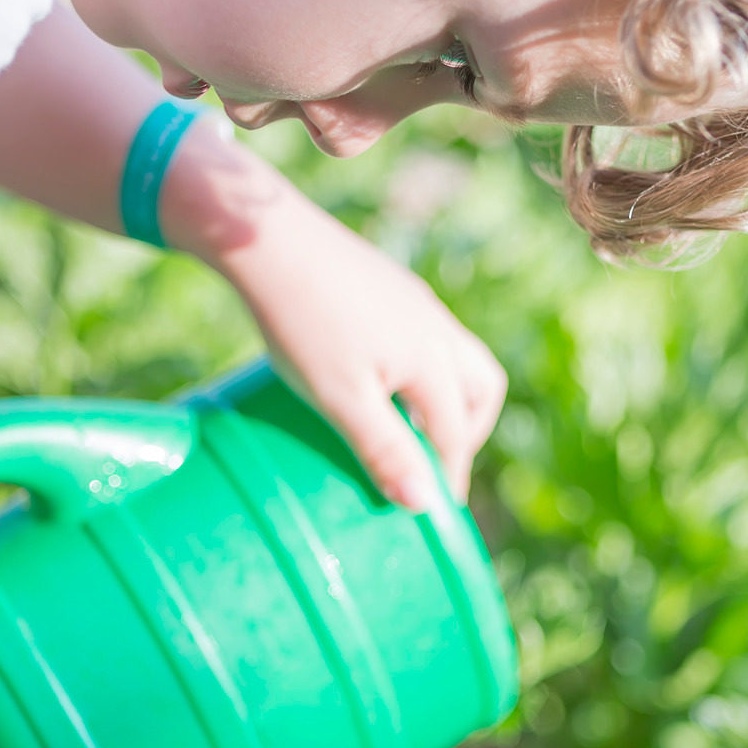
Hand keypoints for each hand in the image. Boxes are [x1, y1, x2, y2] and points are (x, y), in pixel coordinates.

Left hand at [220, 193, 505, 508]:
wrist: (268, 237)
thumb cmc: (303, 324)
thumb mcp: (341, 400)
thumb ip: (385, 450)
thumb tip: (426, 504)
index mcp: (432, 359)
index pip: (455, 432)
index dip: (448, 475)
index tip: (436, 510)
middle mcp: (435, 327)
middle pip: (479, 387)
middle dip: (466, 432)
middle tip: (431, 463)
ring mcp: (413, 301)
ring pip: (452, 358)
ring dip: (441, 398)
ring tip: (403, 423)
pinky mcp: (387, 284)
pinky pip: (422, 336)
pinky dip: (416, 369)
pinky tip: (373, 375)